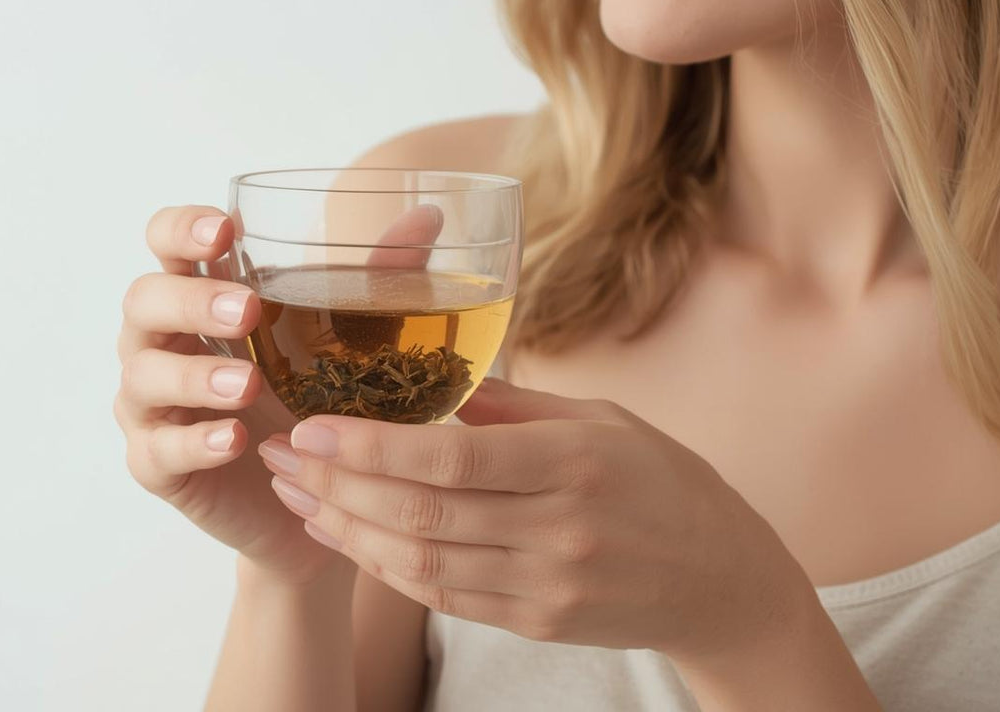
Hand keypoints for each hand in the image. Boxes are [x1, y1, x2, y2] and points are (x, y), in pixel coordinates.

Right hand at [114, 205, 348, 583]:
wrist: (318, 499)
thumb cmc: (318, 399)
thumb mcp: (355, 336)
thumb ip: (383, 277)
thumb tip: (428, 218)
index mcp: (203, 296)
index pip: (166, 242)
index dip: (181, 228)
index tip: (225, 230)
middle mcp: (167, 342)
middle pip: (143, 301)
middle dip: (191, 300)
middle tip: (246, 311)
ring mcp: (155, 405)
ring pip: (143, 376)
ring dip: (194, 375)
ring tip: (246, 382)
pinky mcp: (159, 465)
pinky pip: (159, 450)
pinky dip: (196, 442)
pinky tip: (234, 440)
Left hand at [255, 377, 813, 661]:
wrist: (720, 579)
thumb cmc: (663, 480)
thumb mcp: (603, 419)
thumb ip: (517, 405)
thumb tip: (435, 378)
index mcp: (576, 462)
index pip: (453, 460)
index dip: (372, 448)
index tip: (312, 426)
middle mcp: (559, 529)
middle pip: (423, 515)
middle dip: (337, 485)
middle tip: (279, 454)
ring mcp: (547, 584)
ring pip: (421, 562)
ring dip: (346, 530)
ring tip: (294, 496)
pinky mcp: (536, 622)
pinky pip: (443, 596)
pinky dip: (385, 568)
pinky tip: (346, 536)